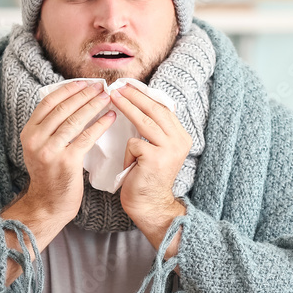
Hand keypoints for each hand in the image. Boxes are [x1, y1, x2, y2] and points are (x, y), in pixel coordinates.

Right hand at [0, 81, 114, 279]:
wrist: (48, 204)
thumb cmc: (50, 174)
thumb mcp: (40, 147)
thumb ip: (49, 127)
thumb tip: (71, 100)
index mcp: (28, 132)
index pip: (48, 102)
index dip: (68, 89)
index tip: (84, 82)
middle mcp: (35, 139)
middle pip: (63, 108)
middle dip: (84, 94)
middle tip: (101, 86)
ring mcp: (50, 150)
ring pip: (75, 120)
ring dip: (93, 105)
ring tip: (108, 97)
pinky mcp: (67, 161)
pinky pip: (87, 137)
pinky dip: (100, 124)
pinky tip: (111, 117)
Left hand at [110, 85, 188, 257]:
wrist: (150, 207)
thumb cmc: (146, 178)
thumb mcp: (155, 150)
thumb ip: (152, 130)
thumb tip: (135, 102)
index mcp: (181, 136)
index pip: (162, 108)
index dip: (144, 95)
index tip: (127, 86)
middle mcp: (180, 140)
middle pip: (155, 109)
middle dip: (134, 95)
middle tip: (117, 86)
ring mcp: (170, 149)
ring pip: (144, 121)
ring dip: (126, 107)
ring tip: (111, 97)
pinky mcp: (156, 158)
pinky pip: (134, 144)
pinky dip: (127, 153)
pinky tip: (130, 166)